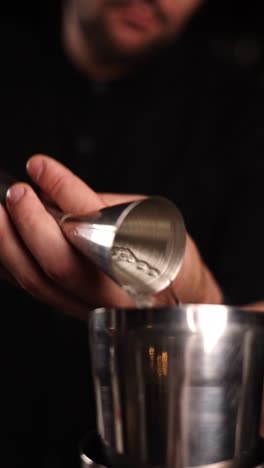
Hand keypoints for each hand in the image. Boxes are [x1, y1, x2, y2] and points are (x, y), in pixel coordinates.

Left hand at [0, 154, 222, 319]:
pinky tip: (0, 240)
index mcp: (142, 263)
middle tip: (17, 193)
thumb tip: (49, 186)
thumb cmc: (167, 253)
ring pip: (37, 281)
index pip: (96, 222)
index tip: (41, 166)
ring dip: (8, 245)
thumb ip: (97, 205)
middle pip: (59, 262)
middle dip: (30, 223)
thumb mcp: (145, 215)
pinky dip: (7, 263)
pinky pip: (29, 287)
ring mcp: (87, 305)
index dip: (65, 189)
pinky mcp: (69, 308)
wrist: (177, 295)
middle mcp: (113, 292)